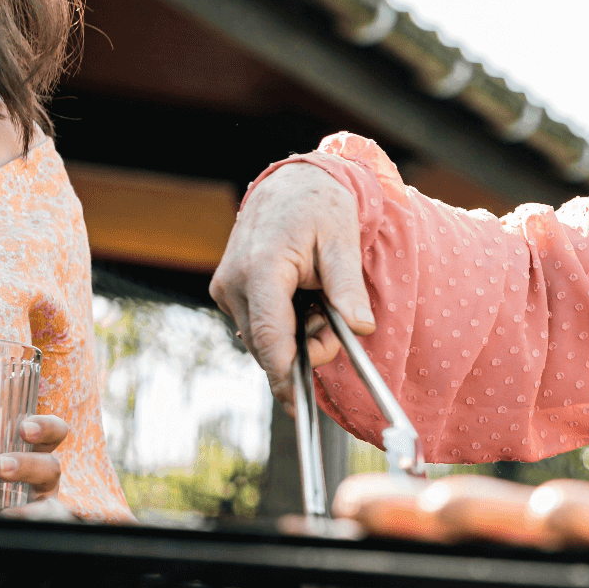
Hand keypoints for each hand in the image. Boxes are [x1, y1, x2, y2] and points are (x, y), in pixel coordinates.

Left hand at [0, 415, 69, 587]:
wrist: (5, 566)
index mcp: (31, 464)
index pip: (51, 436)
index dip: (45, 428)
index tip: (24, 426)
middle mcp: (44, 490)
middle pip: (50, 468)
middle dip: (28, 464)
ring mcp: (46, 520)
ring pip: (53, 510)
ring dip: (31, 511)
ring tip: (7, 517)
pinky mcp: (41, 548)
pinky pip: (41, 546)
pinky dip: (23, 545)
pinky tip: (5, 547)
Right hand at [209, 162, 375, 407]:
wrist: (291, 183)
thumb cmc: (319, 206)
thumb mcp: (342, 241)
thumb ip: (347, 286)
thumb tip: (361, 327)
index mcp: (260, 269)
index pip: (270, 337)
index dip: (286, 374)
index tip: (300, 404)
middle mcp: (234, 282)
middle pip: (268, 345)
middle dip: (306, 350)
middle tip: (336, 325)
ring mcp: (227, 289)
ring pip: (263, 339)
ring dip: (296, 337)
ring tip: (321, 303)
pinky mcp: (230, 292)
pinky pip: (259, 326)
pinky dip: (285, 326)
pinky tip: (305, 301)